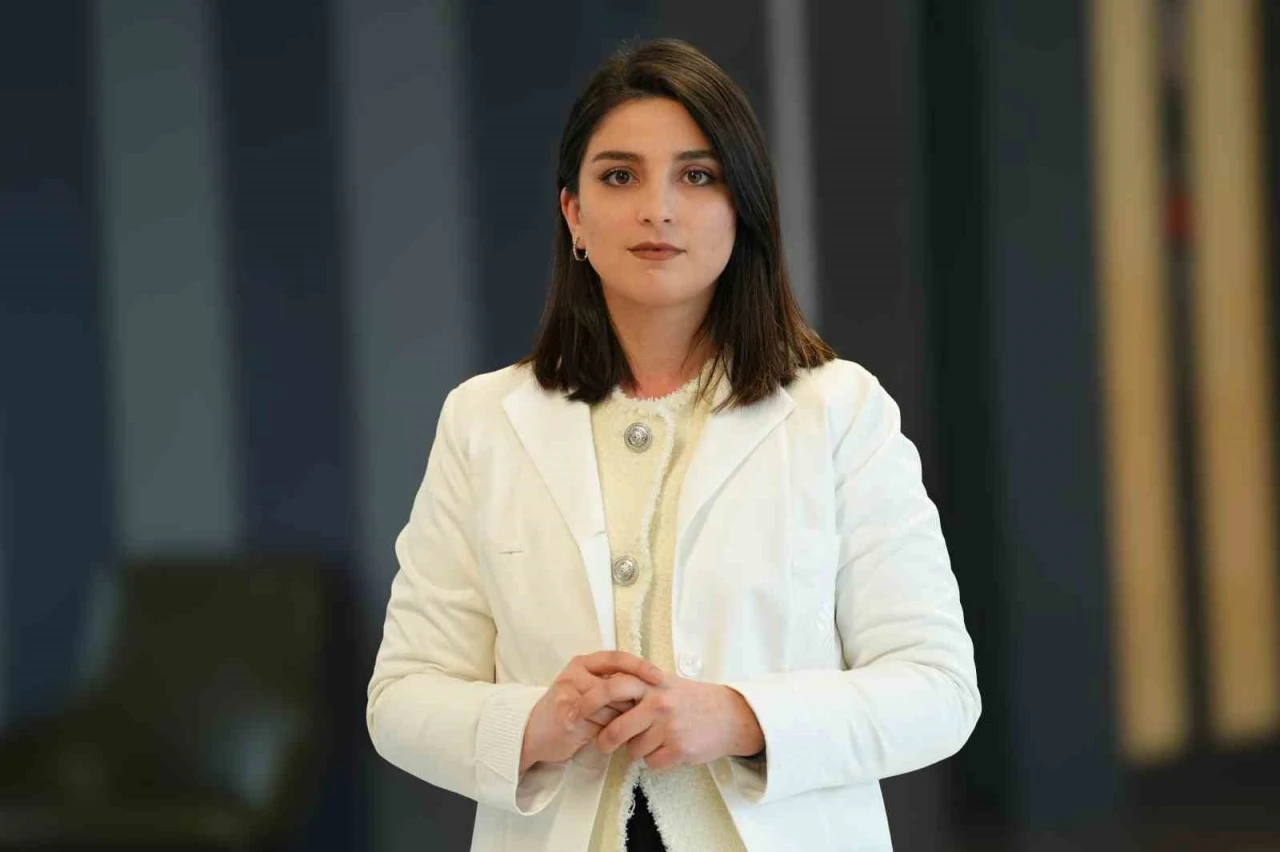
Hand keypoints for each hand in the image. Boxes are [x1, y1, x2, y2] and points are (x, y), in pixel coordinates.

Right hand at [520, 651, 663, 773]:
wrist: (533, 732)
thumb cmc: (569, 710)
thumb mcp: (587, 688)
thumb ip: (611, 683)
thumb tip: (649, 686)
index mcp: (582, 663)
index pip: (617, 658)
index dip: (640, 666)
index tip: (660, 678)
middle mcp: (574, 674)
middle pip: (619, 686)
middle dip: (631, 703)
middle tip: (638, 714)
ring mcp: (569, 695)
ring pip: (613, 708)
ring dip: (620, 722)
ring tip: (616, 729)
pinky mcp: (568, 718)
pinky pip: (602, 725)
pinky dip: (610, 734)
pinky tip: (606, 738)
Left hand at [574, 671, 764, 770]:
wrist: (729, 716)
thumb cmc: (693, 699)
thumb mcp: (665, 684)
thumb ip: (639, 686)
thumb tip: (602, 692)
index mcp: (652, 684)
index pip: (612, 688)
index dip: (590, 701)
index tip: (576, 713)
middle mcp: (659, 704)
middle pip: (617, 728)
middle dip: (605, 741)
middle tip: (602, 744)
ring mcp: (669, 727)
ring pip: (633, 750)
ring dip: (638, 750)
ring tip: (655, 739)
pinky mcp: (679, 749)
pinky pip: (651, 762)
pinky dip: (656, 760)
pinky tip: (668, 749)